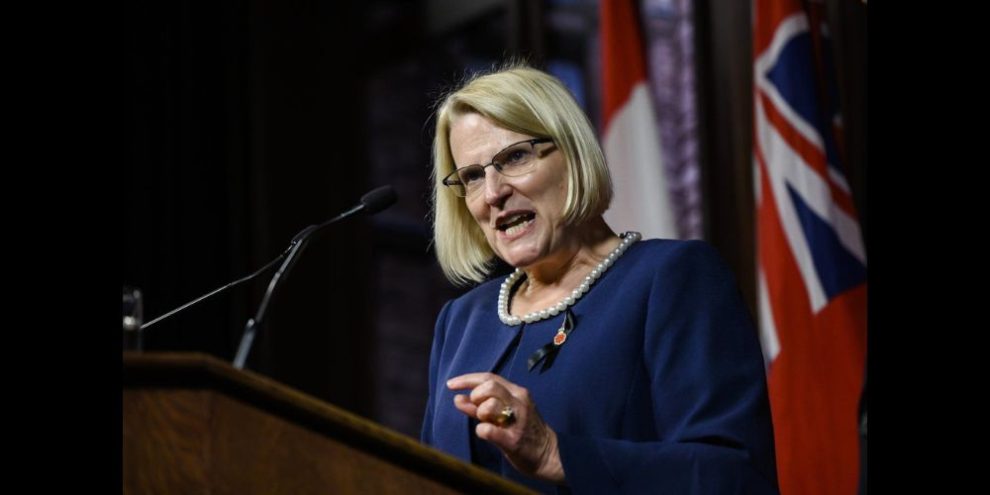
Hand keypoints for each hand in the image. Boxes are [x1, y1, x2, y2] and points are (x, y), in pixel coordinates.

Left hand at [447, 372, 564, 483]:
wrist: (549, 454)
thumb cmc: (523, 432)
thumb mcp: (503, 414)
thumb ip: (479, 406)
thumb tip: (457, 398)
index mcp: (517, 393)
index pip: (489, 377)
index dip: (467, 379)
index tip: (450, 384)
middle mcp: (519, 402)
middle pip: (489, 386)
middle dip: (475, 396)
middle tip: (478, 409)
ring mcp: (518, 420)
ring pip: (490, 405)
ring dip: (480, 413)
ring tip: (486, 422)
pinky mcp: (514, 439)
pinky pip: (489, 430)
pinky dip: (482, 430)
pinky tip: (486, 433)